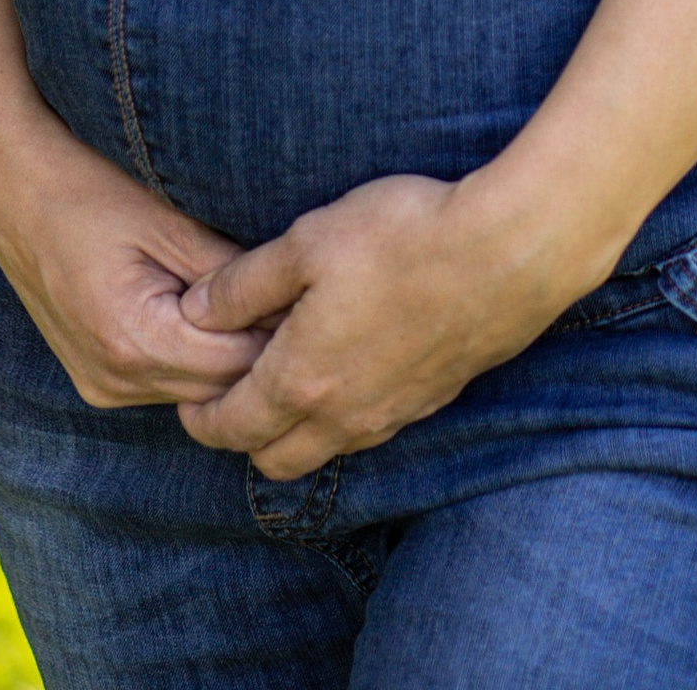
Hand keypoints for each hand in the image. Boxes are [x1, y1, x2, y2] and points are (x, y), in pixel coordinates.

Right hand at [0, 109, 266, 410]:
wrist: (10, 188)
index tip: (308, 295)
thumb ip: (226, 270)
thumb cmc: (89, 190)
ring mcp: (102, 387)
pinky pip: (166, 381)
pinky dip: (194, 354)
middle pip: (218, 389)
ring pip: (195, 391)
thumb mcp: (167, 221)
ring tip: (257, 299)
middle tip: (295, 297)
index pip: (235, 365)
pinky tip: (210, 311)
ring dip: (227, 355)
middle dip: (259, 348)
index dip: (278, 331)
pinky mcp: (97, 380)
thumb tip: (288, 299)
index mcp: (132, 341)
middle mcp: (114, 380)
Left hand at [175, 167, 604, 475]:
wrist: (508, 252)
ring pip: (324, 450)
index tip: (188, 399)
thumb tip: (193, 311)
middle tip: (233, 388)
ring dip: (296, 428)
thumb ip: (243, 285)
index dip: (200, 417)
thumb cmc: (402, 238)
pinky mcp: (430, 401)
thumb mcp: (307, 243)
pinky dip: (344, 414)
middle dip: (244, 434)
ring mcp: (391, 414)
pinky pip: (369, 430)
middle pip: (273, 458)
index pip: (231, 427)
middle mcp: (344, 416)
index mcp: (301, 380)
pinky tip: (350, 364)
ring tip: (290, 374)